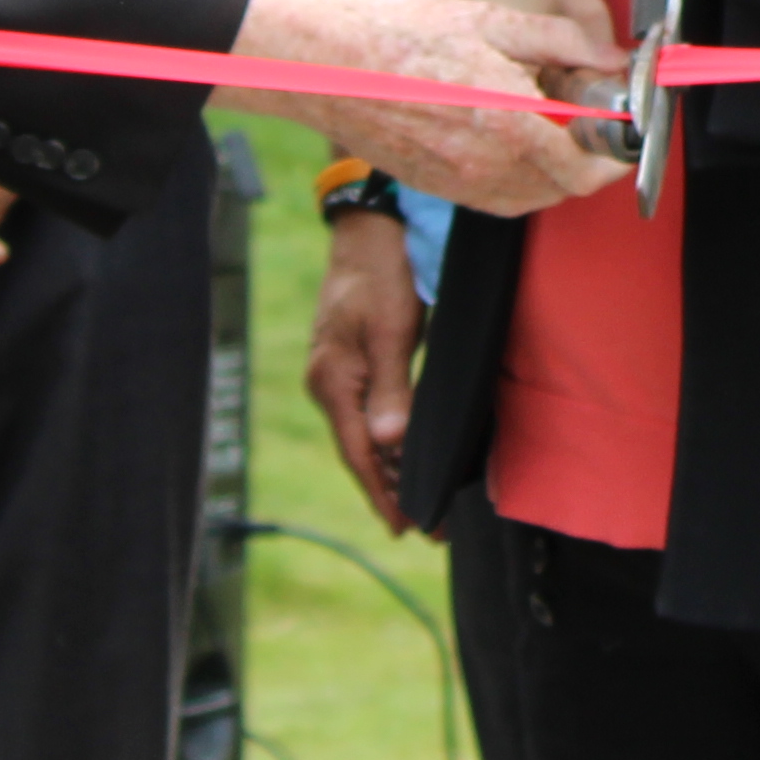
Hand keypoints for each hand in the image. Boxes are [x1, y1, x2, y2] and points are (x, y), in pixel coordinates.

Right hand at [239, 0, 628, 215]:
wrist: (329, 65)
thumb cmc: (403, 35)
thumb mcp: (493, 20)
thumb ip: (562, 42)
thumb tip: (610, 56)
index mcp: (509, 126)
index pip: (585, 169)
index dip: (616, 156)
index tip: (626, 132)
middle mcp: (487, 167)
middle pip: (563, 188)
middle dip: (588, 160)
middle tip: (592, 123)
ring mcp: (459, 184)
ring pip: (531, 197)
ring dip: (554, 172)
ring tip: (553, 128)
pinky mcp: (438, 187)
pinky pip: (496, 198)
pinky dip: (519, 178)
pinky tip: (513, 141)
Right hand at [305, 206, 425, 529]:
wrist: (368, 231)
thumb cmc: (383, 274)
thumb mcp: (393, 329)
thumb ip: (391, 388)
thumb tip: (390, 442)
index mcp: (334, 381)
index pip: (360, 454)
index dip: (383, 494)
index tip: (407, 529)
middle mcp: (329, 384)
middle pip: (362, 453)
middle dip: (393, 492)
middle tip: (431, 528)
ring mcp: (337, 374)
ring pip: (365, 436)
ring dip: (393, 470)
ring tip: (421, 505)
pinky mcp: (349, 364)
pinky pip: (369, 415)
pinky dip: (389, 440)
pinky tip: (405, 454)